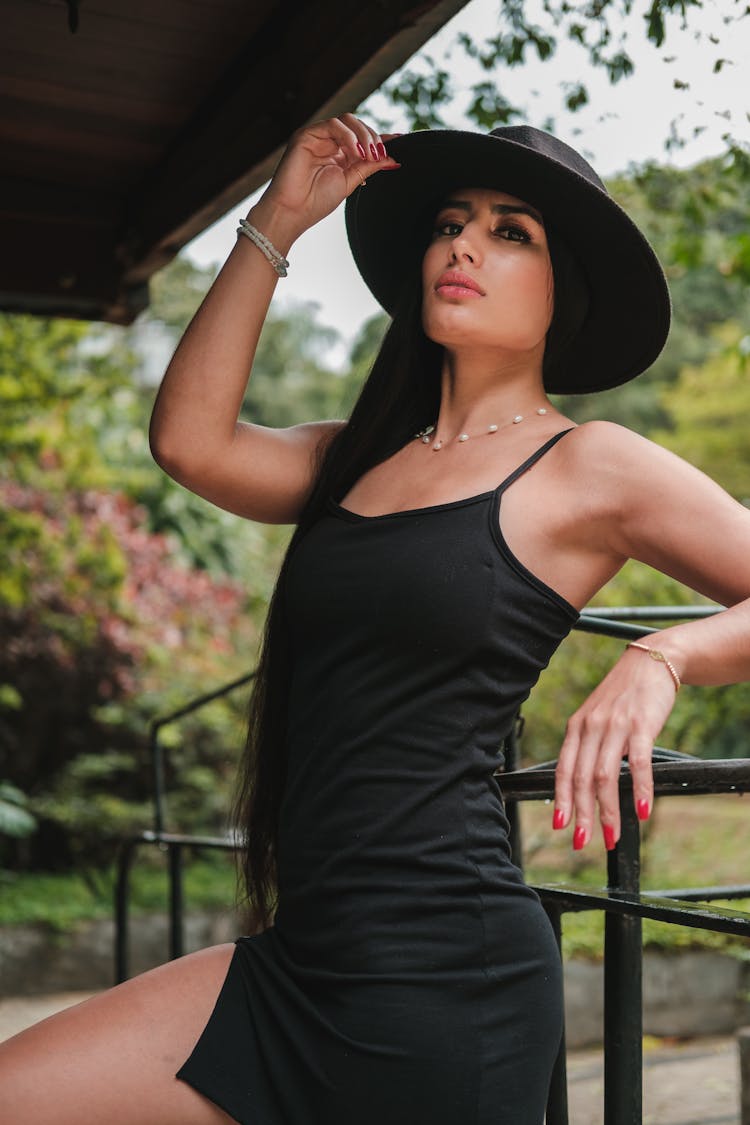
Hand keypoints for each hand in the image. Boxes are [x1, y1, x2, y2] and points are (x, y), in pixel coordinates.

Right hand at [256, 113, 401, 238]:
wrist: (293, 212)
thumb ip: (368, 167)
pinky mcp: (306, 135)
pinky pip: (333, 125)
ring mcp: (317, 137)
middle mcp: (328, 142)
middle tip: (380, 155)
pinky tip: (356, 152)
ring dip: (363, 135)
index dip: (381, 138)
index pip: (362, 138)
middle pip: (357, 125)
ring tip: (369, 154)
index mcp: (339, 154)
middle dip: (373, 137)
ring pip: (346, 120)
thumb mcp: (350, 182)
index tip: (402, 140)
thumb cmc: (316, 202)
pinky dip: (348, 136)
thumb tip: (392, 159)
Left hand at [552, 644, 678, 850]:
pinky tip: (643, 811)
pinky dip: (640, 790)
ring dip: (608, 811)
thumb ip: (589, 745)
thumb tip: (584, 784)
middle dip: (582, 815)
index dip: (560, 799)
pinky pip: (639, 763)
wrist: (651, 662)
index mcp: (576, 727)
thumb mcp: (596, 716)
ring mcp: (616, 726)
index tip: (559, 826)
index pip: (563, 770)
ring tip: (611, 836)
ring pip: (605, 776)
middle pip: (581, 779)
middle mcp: (591, 727)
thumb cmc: (623, 695)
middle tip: (583, 842)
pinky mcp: (641, 725)